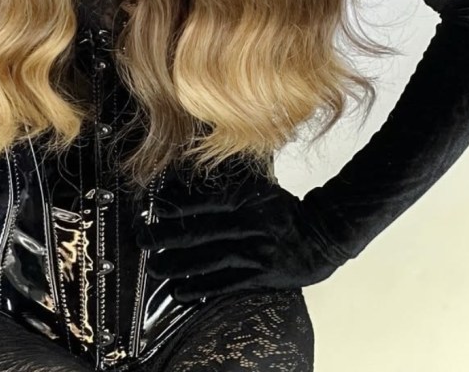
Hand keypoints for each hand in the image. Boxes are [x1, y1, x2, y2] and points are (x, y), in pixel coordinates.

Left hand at [133, 179, 340, 302]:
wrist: (325, 235)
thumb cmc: (286, 209)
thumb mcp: (261, 187)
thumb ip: (231, 183)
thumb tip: (193, 176)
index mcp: (250, 198)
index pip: (209, 201)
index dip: (180, 206)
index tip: (154, 208)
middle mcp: (251, 224)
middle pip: (203, 231)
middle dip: (169, 236)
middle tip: (143, 239)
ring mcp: (256, 252)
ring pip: (210, 260)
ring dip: (179, 265)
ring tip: (154, 267)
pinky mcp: (261, 276)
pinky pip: (226, 284)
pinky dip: (202, 288)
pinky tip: (180, 292)